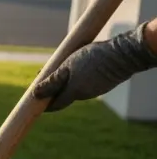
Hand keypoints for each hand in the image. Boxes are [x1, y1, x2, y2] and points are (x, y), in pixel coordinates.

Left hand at [32, 24, 156, 111]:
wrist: (124, 54)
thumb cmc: (93, 58)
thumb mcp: (67, 66)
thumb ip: (52, 80)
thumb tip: (35, 93)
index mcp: (74, 92)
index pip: (56, 104)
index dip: (44, 103)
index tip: (35, 100)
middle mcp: (85, 95)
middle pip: (65, 95)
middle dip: (54, 88)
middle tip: (44, 75)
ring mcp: (96, 89)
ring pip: (76, 87)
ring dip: (67, 80)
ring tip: (61, 64)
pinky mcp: (104, 83)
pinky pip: (87, 82)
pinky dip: (79, 76)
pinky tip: (80, 64)